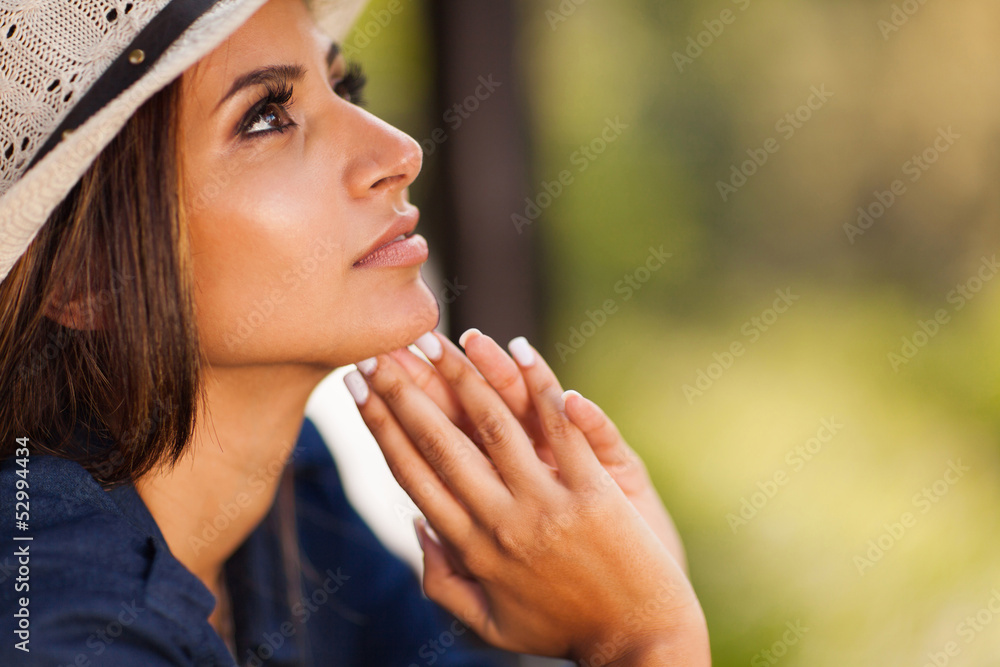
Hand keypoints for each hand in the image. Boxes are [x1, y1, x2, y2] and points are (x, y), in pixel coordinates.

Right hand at [343, 331, 709, 664]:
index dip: (380, 428)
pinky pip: (562, 429)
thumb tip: (415, 526)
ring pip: (493, 426)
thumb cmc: (562, 631)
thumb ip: (444, 579)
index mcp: (471, 549)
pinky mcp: (593, 492)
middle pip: (440, 444)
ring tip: (432, 340)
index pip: (413, 476)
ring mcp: (548, 505)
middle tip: (374, 353)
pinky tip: (517, 349)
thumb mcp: (489, 623)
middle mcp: (501, 522)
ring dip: (460, 376)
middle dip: (402, 393)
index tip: (356, 390)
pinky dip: (541, 387)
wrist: (638, 645)